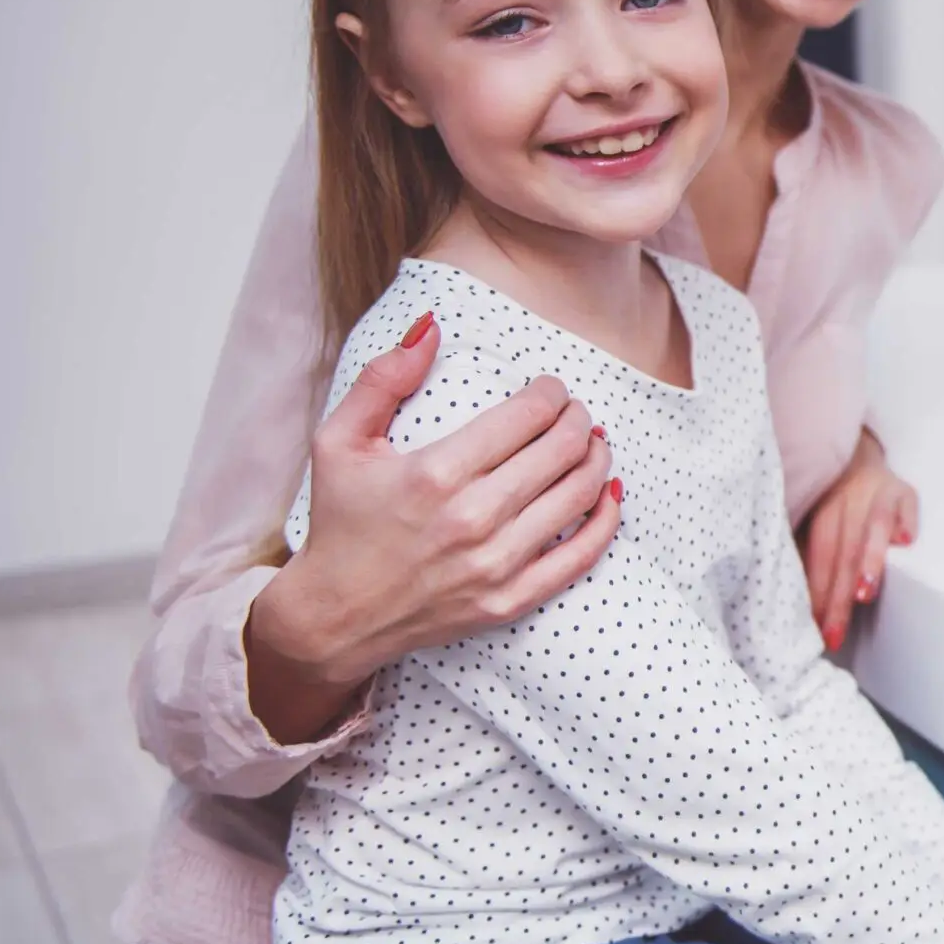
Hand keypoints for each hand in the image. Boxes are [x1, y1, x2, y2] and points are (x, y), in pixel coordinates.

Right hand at [244, 311, 619, 741]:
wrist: (335, 616)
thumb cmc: (340, 522)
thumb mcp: (339, 442)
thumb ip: (383, 379)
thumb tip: (431, 327)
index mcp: (435, 474)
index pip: (527, 416)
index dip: (551, 393)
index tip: (551, 388)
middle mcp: (473, 518)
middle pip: (562, 451)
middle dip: (579, 420)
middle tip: (576, 412)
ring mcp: (496, 564)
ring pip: (579, 495)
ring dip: (597, 460)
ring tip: (595, 443)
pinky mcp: (510, 600)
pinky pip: (581, 556)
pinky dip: (605, 520)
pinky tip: (608, 494)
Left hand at [799, 428, 916, 652]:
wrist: (859, 451)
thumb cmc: (835, 499)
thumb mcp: (815, 516)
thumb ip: (810, 551)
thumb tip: (793, 601)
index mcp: (822, 509)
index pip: (818, 555)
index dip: (816, 592)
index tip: (815, 630)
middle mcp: (848, 498)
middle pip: (843, 551)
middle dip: (838, 596)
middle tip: (835, 633)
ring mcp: (878, 491)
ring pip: (873, 526)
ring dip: (869, 560)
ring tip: (864, 594)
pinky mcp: (904, 489)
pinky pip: (908, 502)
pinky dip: (907, 520)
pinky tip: (907, 540)